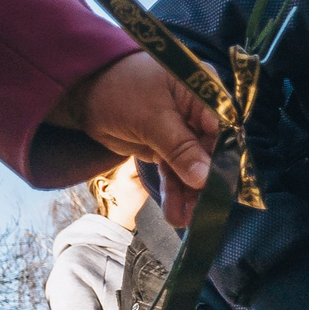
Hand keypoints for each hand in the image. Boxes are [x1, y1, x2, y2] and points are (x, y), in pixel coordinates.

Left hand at [49, 55, 215, 223]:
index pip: (224, 130)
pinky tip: (175, 212)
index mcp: (204, 93)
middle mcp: (199, 111)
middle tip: (202, 211)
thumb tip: (206, 178)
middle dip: (204, 183)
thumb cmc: (120, 90)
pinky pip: (175, 171)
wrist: (83, 92)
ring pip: (192, 167)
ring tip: (182, 218)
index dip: (225, 160)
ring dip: (188, 193)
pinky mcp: (167, 146)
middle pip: (211, 152)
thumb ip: (181, 149)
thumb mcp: (153, 119)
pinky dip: (174, 190)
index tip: (222, 189)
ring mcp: (183, 131)